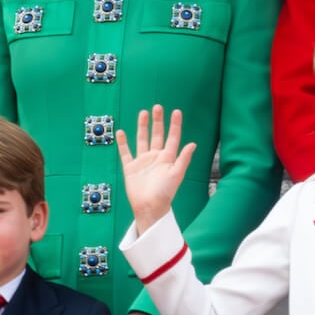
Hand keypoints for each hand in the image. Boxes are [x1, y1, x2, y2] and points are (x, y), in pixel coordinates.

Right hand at [117, 105, 194, 234]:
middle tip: (157, 107)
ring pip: (142, 139)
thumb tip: (193, 144)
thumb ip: (183, 159)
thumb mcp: (176, 174)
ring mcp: (142, 161)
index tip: (176, 112)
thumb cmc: (165, 193)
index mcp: (168, 158)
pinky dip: (122, 143)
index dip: (175, 125)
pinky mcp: (130, 167)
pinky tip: (121, 132)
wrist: (149, 207)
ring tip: (143, 113)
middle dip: (157, 121)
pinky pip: (125, 152)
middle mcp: (155, 157)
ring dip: (142, 127)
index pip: (172, 138)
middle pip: (156, 135)